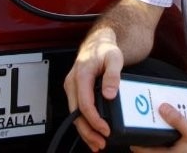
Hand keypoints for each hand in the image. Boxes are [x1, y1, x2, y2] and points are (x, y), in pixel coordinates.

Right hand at [64, 28, 123, 151]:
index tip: (105, 129)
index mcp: (81, 74)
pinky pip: (77, 110)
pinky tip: (92, 132)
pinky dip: (84, 123)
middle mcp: (72, 82)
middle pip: (76, 112)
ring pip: (75, 114)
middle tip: (101, 143)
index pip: (84, 103)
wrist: (97, 43)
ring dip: (85, 130)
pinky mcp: (75, 91)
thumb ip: (112, 75)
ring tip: (97, 143)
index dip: (94, 119)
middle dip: (87, 131)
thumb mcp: (114, 58)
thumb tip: (109, 94)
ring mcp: (72, 87)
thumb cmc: (105, 49)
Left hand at [130, 103, 186, 152]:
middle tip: (141, 121)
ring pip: (157, 146)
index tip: (129, 128)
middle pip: (148, 147)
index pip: (142, 150)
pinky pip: (166, 145)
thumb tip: (162, 108)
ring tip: (155, 120)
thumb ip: (178, 120)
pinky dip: (165, 136)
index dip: (134, 140)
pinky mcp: (178, 152)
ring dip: (156, 135)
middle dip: (145, 135)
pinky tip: (168, 126)